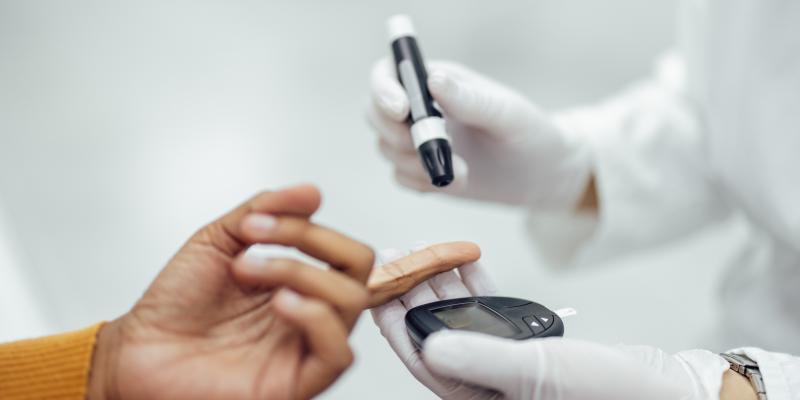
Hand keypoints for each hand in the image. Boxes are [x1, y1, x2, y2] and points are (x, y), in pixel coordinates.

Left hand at [91, 184, 373, 399]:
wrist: (137, 350)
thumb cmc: (173, 306)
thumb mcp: (217, 240)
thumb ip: (265, 210)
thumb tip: (311, 191)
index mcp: (298, 282)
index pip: (341, 249)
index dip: (309, 225)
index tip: (257, 221)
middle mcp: (307, 313)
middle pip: (358, 269)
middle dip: (312, 240)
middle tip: (257, 242)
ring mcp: (303, 346)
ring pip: (351, 302)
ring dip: (301, 271)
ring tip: (250, 270)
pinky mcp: (295, 381)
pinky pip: (338, 353)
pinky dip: (315, 317)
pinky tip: (280, 303)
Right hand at [367, 58, 590, 207]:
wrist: (541, 175)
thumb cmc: (530, 134)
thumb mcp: (506, 114)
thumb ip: (470, 99)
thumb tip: (433, 80)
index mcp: (438, 80)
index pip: (391, 73)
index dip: (385, 89)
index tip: (402, 111)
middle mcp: (421, 106)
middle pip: (375, 111)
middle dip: (394, 134)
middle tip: (426, 148)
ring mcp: (418, 139)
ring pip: (387, 147)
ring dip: (417, 164)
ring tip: (462, 172)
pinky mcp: (421, 169)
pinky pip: (400, 176)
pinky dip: (422, 183)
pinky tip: (456, 183)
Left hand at [371, 244, 735, 399]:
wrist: (660, 388)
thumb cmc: (605, 393)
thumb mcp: (537, 372)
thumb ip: (481, 358)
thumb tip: (429, 342)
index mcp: (477, 397)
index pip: (424, 358)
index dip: (395, 322)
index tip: (376, 287)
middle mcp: (485, 380)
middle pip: (437, 329)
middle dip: (413, 292)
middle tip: (395, 253)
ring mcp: (505, 359)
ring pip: (461, 315)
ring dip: (442, 282)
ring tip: (422, 248)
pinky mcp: (526, 342)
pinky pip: (492, 308)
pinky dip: (478, 283)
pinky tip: (466, 258)